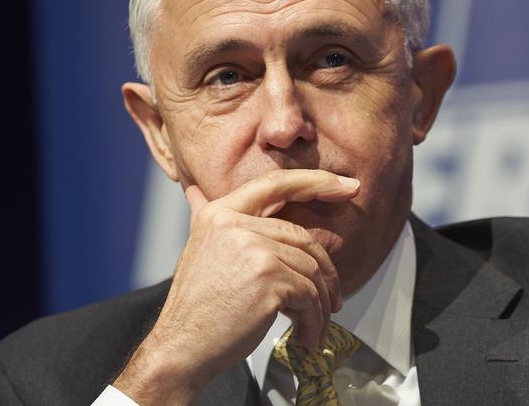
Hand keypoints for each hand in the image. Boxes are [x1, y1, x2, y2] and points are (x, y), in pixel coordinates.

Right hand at [113, 169, 359, 404]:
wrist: (181, 347)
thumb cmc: (196, 306)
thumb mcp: (198, 248)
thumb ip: (204, 217)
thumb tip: (193, 190)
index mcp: (221, 212)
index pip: (277, 184)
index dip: (317, 181)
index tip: (348, 186)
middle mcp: (236, 223)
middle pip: (302, 237)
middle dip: (326, 271)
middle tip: (334, 297)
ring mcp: (253, 247)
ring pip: (310, 269)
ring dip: (320, 303)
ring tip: (316, 325)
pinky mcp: (268, 277)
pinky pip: (309, 295)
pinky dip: (314, 320)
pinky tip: (306, 336)